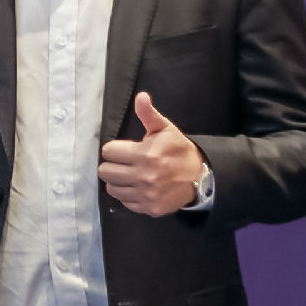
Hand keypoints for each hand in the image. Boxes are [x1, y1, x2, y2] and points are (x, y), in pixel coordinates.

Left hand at [97, 92, 204, 216]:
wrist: (201, 177)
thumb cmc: (179, 150)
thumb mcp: (166, 129)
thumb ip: (148, 114)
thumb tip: (141, 96)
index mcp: (144, 154)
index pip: (108, 152)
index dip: (115, 149)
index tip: (124, 150)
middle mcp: (143, 176)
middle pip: (104, 171)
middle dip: (113, 165)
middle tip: (124, 163)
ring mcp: (146, 194)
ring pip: (112, 188)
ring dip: (118, 181)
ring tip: (130, 175)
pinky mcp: (149, 208)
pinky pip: (125, 202)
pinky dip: (129, 195)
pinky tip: (139, 187)